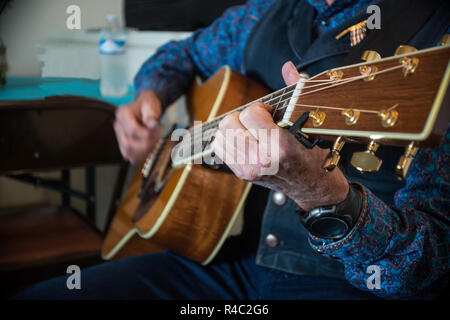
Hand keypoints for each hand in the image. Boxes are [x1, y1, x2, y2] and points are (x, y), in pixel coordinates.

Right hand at [114, 90, 161, 163]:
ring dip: (142, 152)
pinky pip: (128, 154)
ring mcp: (119, 135)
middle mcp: (118, 125)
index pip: (132, 130)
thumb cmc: (147, 105)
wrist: (145, 107)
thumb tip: (153, 124)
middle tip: (157, 141)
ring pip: (128, 151)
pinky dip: (138, 156)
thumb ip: (151, 115)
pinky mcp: (122, 142)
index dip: (146, 135)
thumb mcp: (151, 105)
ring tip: (153, 145)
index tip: (157, 134)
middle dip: (145, 145)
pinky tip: (146, 153)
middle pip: (128, 143)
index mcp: (123, 114)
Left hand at [212, 61, 348, 210]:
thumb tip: (287, 66)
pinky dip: (227, 140)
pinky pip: (219, 148)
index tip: (270, 114)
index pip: (250, 114)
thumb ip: (295, 91)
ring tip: (251, 132)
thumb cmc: (313, 154)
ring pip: (221, 134)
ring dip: (234, 128)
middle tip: (258, 123)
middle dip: (243, 117)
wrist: (312, 187)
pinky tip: (244, 140)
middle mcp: (260, 161)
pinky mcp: (241, 174)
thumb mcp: (309, 124)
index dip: (260, 109)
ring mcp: (248, 170)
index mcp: (278, 147)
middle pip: (229, 123)